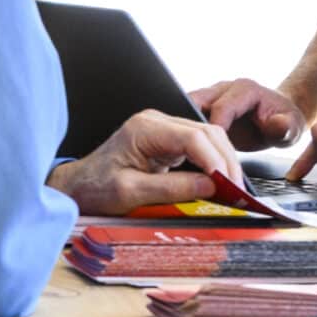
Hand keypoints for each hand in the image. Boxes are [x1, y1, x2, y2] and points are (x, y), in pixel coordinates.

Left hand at [47, 110, 243, 214]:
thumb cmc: (95, 187)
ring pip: (208, 139)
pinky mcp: (167, 142)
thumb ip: (171, 188)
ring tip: (233, 190)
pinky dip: (214, 164)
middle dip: (226, 162)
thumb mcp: (131, 193)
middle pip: (207, 133)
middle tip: (238, 191)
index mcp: (145, 129)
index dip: (215, 161)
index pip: (193, 137)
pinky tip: (220, 182)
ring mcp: (163, 130)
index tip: (228, 184)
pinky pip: (199, 148)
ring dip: (223, 162)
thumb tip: (210, 185)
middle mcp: (156, 123)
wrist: (78, 187)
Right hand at [187, 79, 305, 150]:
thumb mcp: (292, 128)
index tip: (211, 151)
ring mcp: (211, 97)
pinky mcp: (202, 108)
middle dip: (190, 126)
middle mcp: (223, 89)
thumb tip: (277, 125)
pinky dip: (184, 132)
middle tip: (189, 152)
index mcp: (244, 90)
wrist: (280, 119)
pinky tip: (184, 149)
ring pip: (186, 108)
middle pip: (196, 102)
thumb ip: (285, 128)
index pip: (221, 107)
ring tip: (184, 152)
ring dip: (184, 129)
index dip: (214, 129)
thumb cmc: (285, 122)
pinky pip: (187, 117)